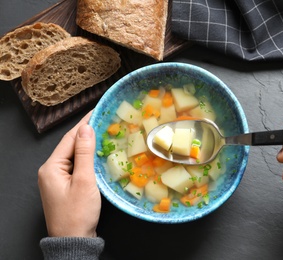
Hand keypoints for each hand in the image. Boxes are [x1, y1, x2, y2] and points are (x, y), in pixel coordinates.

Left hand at [38, 111, 100, 236]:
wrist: (73, 241)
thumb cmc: (78, 213)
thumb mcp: (84, 181)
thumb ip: (84, 153)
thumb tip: (86, 128)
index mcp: (51, 167)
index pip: (69, 139)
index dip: (84, 124)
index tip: (98, 111)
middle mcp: (50, 171)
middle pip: (70, 146)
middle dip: (86, 133)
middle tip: (104, 120)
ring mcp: (56, 179)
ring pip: (74, 156)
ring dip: (88, 145)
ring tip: (104, 133)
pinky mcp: (64, 187)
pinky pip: (75, 166)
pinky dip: (87, 158)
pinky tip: (98, 154)